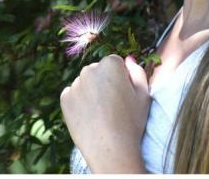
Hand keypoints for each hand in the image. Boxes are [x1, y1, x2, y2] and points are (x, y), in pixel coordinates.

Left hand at [60, 54, 150, 172]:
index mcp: (110, 64)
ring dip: (91, 92)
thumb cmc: (131, 123)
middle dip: (104, 82)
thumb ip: (137, 72)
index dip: (121, 79)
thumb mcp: (144, 95)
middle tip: (112, 106)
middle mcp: (90, 70)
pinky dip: (79, 102)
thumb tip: (128, 60)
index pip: (115, 63)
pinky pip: (73, 94)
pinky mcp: (65, 98)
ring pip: (85, 83)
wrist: (110, 149)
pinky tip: (89, 117)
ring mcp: (75, 84)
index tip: (123, 95)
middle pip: (97, 71)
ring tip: (101, 114)